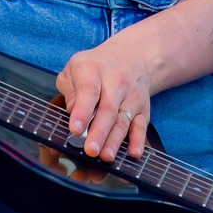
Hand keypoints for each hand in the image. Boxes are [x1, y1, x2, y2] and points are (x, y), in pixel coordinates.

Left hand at [56, 38, 156, 162]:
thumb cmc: (97, 66)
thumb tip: (72, 113)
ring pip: (123, 121)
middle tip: (90, 150)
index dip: (82, 111)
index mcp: (93, 70)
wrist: (133, 55)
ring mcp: (131, 96)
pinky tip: (134, 153)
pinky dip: (138, 140)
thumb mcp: (74, 68)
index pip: (88, 91)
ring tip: (105, 156)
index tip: (75, 129)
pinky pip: (141, 125)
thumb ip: (70, 90)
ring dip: (115, 141)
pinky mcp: (142, 108)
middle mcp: (115, 82)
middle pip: (108, 109)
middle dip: (99, 132)